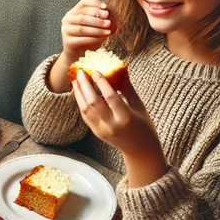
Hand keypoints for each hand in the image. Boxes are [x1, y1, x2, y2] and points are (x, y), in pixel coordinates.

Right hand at [47, 0, 113, 92]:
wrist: (77, 53)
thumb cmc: (87, 37)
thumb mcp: (95, 28)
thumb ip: (104, 23)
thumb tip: (116, 25)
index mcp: (74, 12)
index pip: (84, 2)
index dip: (95, 3)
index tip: (106, 7)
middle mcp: (67, 19)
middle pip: (83, 15)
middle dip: (98, 19)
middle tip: (109, 22)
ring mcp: (66, 30)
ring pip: (82, 28)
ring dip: (97, 30)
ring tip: (108, 32)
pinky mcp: (67, 41)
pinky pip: (82, 39)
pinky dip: (93, 39)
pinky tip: (102, 39)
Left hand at [73, 69, 167, 186]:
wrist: (140, 149)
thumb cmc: (143, 125)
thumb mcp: (138, 105)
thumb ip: (127, 88)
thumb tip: (118, 69)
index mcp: (125, 117)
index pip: (110, 97)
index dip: (102, 83)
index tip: (95, 71)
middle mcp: (111, 125)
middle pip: (93, 102)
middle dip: (85, 85)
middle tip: (81, 72)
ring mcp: (101, 130)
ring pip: (85, 109)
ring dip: (79, 93)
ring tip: (77, 80)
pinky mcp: (96, 132)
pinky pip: (85, 115)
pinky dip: (81, 103)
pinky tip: (79, 92)